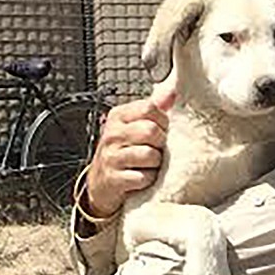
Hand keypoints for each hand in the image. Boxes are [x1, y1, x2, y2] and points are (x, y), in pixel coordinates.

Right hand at [84, 85, 175, 217]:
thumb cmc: (123, 152)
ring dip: (155, 165)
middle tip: (154, 150)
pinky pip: (144, 177)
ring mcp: (111, 156)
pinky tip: (141, 177)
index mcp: (119, 117)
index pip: (149, 108)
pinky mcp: (114, 179)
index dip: (162, 121)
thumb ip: (155, 109)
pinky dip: (148, 180)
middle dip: (160, 144)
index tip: (160, 130)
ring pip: (150, 155)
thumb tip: (172, 90)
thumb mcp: (135, 126)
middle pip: (151, 131)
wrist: (102, 183)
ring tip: (147, 165)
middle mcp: (112, 134)